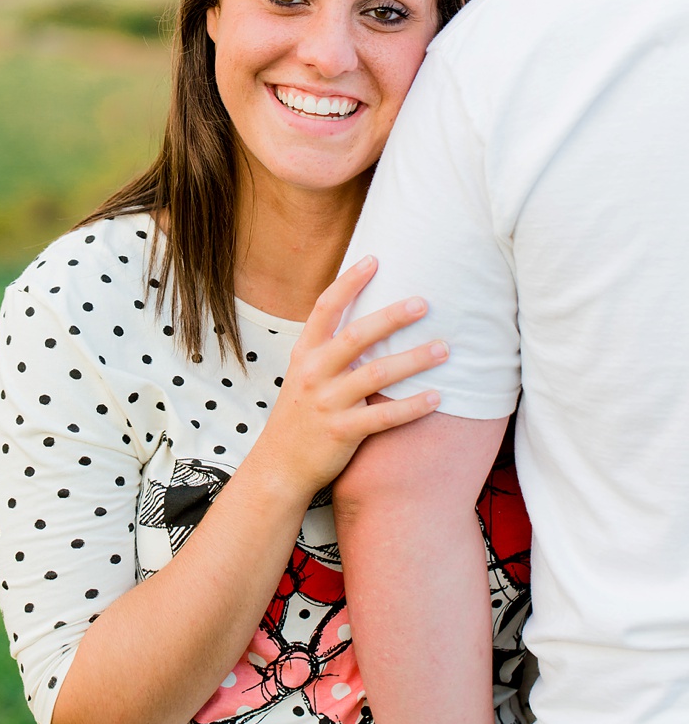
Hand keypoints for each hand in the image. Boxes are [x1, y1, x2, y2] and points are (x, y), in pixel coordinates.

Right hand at [254, 255, 447, 493]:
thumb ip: (330, 350)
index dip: (350, 282)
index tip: (375, 259)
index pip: (326, 308)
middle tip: (424, 303)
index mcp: (304, 353)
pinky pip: (384, 416)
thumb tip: (370, 321)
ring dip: (414, 360)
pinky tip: (437, 398)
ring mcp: (327, 402)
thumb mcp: (304, 375)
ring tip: (444, 349)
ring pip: (376, 374)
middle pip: (356, 336)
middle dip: (392, 317)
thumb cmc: (300, 414)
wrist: (280, 464)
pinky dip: (412, 407)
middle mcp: (314, 372)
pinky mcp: (342, 430)